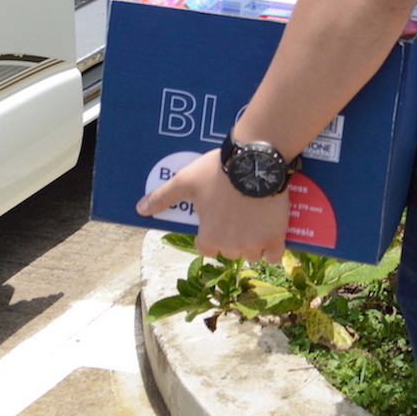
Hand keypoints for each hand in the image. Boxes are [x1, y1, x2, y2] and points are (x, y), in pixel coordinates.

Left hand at [136, 148, 291, 261]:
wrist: (256, 160)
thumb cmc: (218, 172)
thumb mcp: (186, 181)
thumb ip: (163, 197)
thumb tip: (140, 210)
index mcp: (209, 237)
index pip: (206, 249)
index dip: (210, 235)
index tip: (216, 221)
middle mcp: (231, 246)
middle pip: (229, 252)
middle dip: (231, 239)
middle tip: (235, 217)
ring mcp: (255, 243)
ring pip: (252, 254)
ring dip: (252, 244)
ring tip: (254, 223)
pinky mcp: (276, 236)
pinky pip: (274, 255)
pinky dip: (272, 249)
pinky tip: (271, 235)